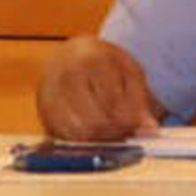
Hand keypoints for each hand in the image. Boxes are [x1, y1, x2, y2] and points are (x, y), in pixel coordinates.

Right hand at [37, 37, 158, 140]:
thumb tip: (151, 129)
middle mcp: (65, 76)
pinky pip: (64, 136)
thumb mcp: (130, 72)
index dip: (131, 121)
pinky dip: (84, 141)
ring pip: (78, 132)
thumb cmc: (106, 64)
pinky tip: (98, 134)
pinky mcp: (43, 110)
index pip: (113, 102)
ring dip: (101, 139)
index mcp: (91, 60)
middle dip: (117, 132)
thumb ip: (141, 100)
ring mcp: (49, 94)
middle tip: (130, 133)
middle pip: (94, 120)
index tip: (143, 128)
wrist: (72, 55)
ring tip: (116, 133)